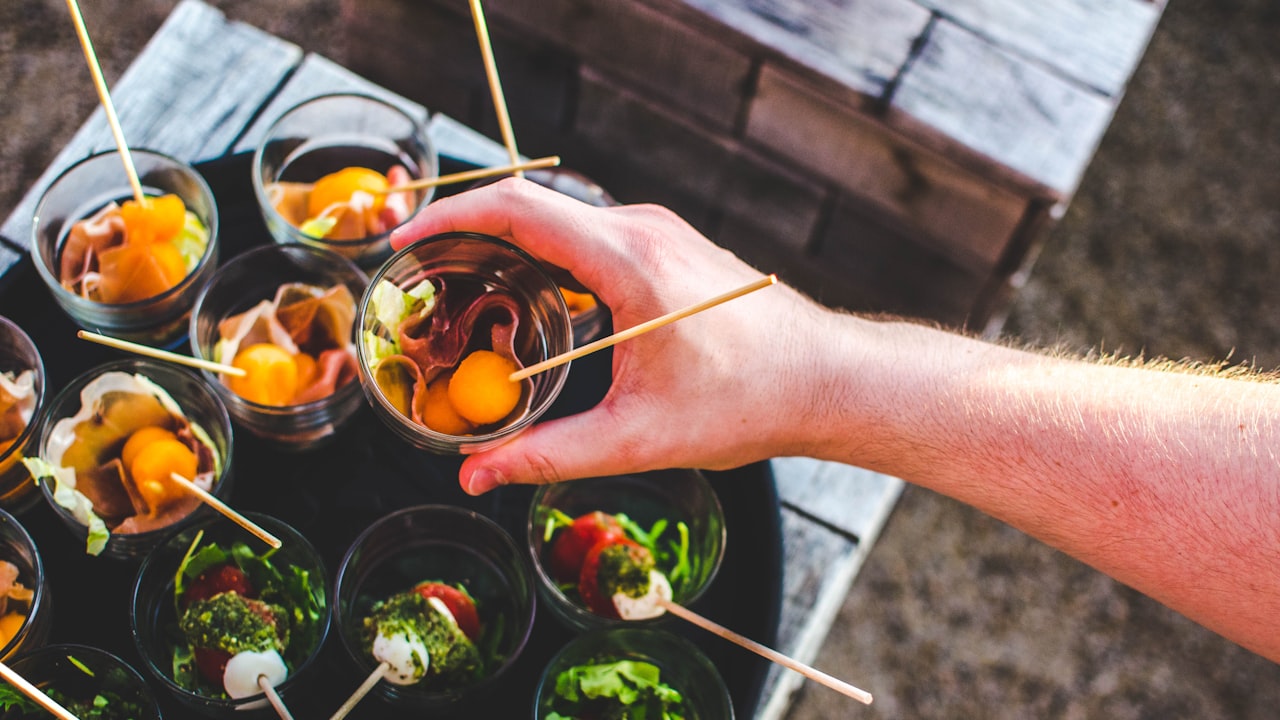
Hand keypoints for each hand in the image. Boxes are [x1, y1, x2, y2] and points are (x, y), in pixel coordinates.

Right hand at [391, 179, 842, 492]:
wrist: (825, 379)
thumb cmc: (748, 402)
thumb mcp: (638, 438)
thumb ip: (548, 454)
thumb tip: (475, 474)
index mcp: (628, 260)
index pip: (519, 209)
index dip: (450, 217)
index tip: (405, 241)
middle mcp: (641, 229)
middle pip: (530, 208)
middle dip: (465, 236)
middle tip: (420, 282)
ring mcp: (657, 230)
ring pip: (559, 221)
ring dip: (506, 248)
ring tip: (462, 294)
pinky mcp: (667, 244)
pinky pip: (588, 234)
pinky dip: (543, 257)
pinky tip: (528, 302)